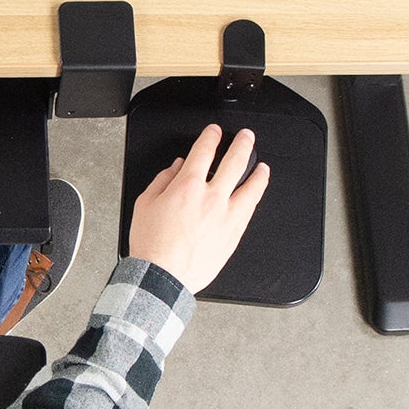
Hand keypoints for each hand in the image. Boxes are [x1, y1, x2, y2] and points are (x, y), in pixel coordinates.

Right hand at [127, 124, 270, 293]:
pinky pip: (250, 210)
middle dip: (242, 144)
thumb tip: (176, 168)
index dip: (210, 136)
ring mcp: (227, 216)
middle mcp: (211, 198)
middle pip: (234, 162)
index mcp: (187, 186)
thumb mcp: (145, 203)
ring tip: (263, 166)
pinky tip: (256, 194)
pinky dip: (255, 197)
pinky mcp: (234, 234)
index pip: (204, 151)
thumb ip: (163, 180)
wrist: (164, 276)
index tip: (214, 132)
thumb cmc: (152, 244)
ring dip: (259, 172)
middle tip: (246, 137)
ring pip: (251, 187)